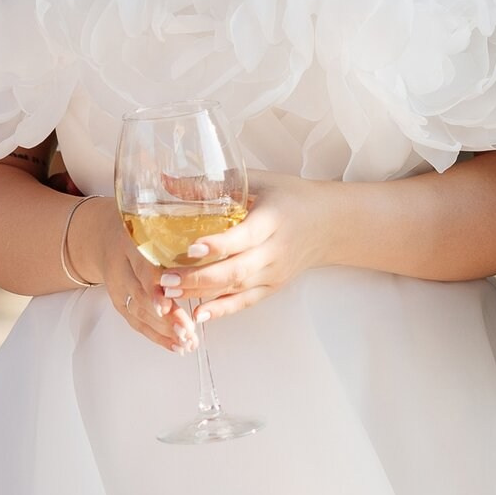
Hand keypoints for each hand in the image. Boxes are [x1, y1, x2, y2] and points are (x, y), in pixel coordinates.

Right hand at [77, 199, 190, 351]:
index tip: (167, 301)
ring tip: (187, 341)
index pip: (141, 264)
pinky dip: (157, 336)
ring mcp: (117, 287)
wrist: (100, 234)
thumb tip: (213, 237)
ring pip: (138, 312)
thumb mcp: (151, 215)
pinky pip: (137, 323)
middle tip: (187, 328)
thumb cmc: (137, 224)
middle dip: (165, 315)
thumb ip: (179, 221)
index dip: (153, 285)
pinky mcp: (120, 302)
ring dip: (164, 330)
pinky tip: (177, 346)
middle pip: (140, 294)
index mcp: (129, 239)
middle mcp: (119, 265)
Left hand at [156, 175, 336, 322]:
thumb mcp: (259, 180)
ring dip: (201, 293)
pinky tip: (198, 314)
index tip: (189, 248)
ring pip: (236, 288)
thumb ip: (215, 182)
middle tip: (165, 279)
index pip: (244, 237)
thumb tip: (167, 183)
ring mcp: (274, 272)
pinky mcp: (273, 286)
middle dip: (198, 278)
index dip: (217, 245)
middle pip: (236, 270)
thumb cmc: (291, 196)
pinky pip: (246, 301)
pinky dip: (222, 309)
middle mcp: (275, 250)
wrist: (329, 223)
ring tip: (169, 294)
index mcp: (272, 219)